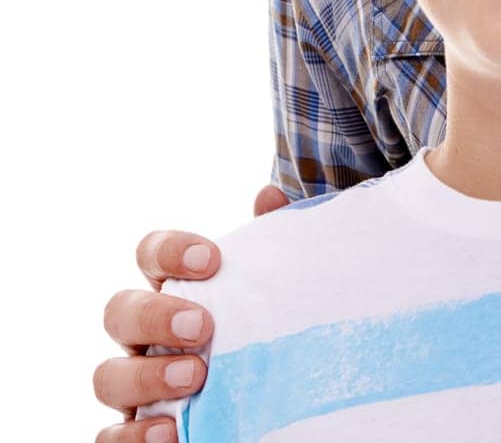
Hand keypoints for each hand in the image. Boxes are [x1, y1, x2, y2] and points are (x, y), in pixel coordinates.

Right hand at [92, 186, 284, 442]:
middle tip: (202, 327)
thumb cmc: (269, 324)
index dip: (170, 251)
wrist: (276, 395)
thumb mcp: (278, 282)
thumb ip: (272, 238)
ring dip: (145, 376)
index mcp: (175, 288)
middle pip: (118, 311)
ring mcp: (134, 385)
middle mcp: (145, 335)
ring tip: (195, 377)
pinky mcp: (135, 433)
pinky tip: (170, 435)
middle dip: (154, 315)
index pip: (150, 253)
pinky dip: (132, 438)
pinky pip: (110, 439)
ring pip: (106, 376)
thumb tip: (267, 197)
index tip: (211, 260)